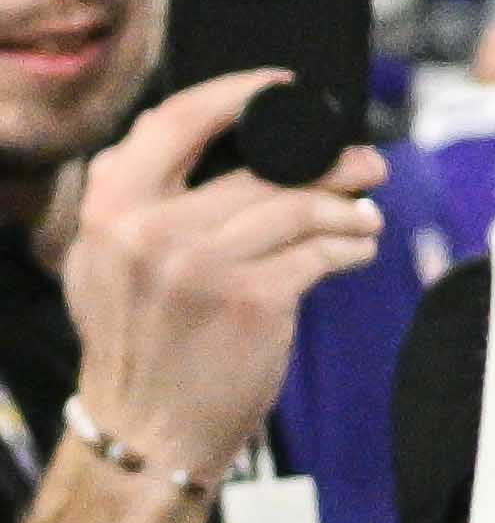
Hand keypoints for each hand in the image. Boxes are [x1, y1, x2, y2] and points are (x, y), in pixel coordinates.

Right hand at [60, 75, 383, 479]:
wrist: (145, 433)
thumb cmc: (136, 347)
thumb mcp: (98, 265)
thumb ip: (128, 201)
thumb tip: (169, 129)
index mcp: (110, 209)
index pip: (176, 120)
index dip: (237, 94)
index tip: (284, 89)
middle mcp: (152, 230)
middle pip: (261, 169)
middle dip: (330, 163)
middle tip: (367, 165)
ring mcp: (203, 264)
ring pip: (299, 208)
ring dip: (346, 208)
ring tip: (366, 215)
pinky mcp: (254, 300)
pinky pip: (320, 253)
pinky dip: (349, 246)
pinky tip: (358, 248)